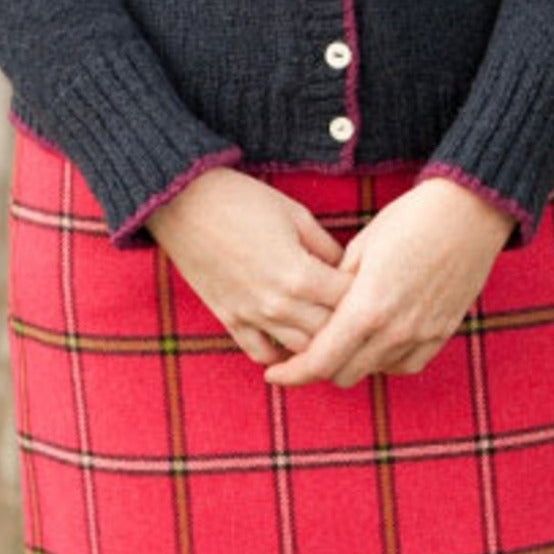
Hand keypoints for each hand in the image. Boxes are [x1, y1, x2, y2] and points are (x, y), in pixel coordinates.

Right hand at [144, 167, 354, 365]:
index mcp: (300, 274)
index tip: (369, 282)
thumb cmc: (242, 200)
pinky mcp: (229, 320)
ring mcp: (252, 317)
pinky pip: (261, 354)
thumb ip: (326, 245)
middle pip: (330, 331)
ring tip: (330, 326)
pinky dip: (280, 354)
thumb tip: (347, 266)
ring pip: (301, 350)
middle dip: (347, 320)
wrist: (183, 203)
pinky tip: (292, 341)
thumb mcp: (295, 214)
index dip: (364, 290)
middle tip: (355, 307)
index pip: (349, 300)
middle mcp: (278, 304)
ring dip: (319, 341)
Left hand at [261, 178, 514, 389]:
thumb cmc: (410, 219)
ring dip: (354, 361)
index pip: (320, 361)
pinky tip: (379, 339)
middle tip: (308, 349)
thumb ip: (335, 286)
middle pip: (343, 373)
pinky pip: (407, 364)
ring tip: (345, 337)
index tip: (275, 374)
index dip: (293, 374)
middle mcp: (394, 331)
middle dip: (320, 366)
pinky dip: (387, 359)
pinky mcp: (442, 333)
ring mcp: (422, 335)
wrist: (468, 212)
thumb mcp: (361, 246)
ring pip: (374, 371)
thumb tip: (317, 309)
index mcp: (366, 308)